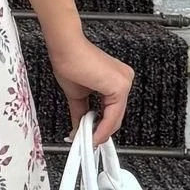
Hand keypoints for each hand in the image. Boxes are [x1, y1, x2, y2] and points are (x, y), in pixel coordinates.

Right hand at [44, 26, 134, 146]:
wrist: (65, 48)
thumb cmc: (70, 62)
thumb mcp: (78, 94)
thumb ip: (81, 113)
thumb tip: (78, 128)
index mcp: (117, 80)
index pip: (113, 110)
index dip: (101, 126)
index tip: (90, 136)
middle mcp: (124, 79)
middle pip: (116, 115)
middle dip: (100, 131)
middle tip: (87, 141)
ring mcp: (124, 82)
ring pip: (115, 117)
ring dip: (100, 131)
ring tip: (87, 139)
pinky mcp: (120, 86)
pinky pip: (113, 114)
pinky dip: (102, 127)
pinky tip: (91, 133)